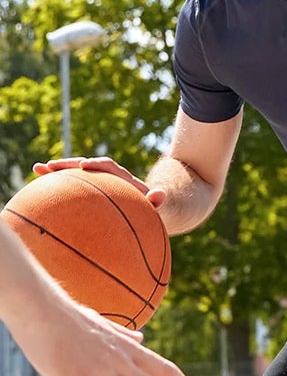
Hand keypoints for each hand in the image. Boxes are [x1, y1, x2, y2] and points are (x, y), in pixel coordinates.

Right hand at [32, 156, 165, 211]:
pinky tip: (37, 183)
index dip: (98, 164)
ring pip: (75, 174)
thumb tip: (161, 194)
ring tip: (38, 168)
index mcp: (123, 179)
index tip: (86, 165)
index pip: (110, 167)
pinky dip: (56, 183)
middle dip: (70, 164)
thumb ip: (157, 201)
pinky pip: (71, 186)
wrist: (148, 211)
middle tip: (52, 166)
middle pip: (87, 166)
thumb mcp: (157, 208)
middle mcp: (108, 178)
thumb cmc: (152, 212)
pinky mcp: (89, 191)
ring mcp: (97, 184)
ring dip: (58, 171)